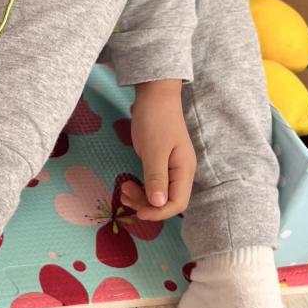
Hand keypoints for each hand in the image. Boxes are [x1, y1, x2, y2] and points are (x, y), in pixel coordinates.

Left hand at [121, 79, 196, 221]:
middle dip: (146, 204)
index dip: (159, 213)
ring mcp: (171, 167)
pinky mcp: (160, 162)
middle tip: (124, 195)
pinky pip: (153, 183)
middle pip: (168, 201)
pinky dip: (141, 187)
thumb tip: (159, 204)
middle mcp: (181, 172)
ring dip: (141, 197)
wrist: (154, 94)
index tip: (138, 213)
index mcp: (184, 170)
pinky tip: (128, 184)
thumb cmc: (156, 120)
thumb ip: (156, 178)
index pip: (178, 203)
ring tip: (123, 189)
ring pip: (159, 194)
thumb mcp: (154, 150)